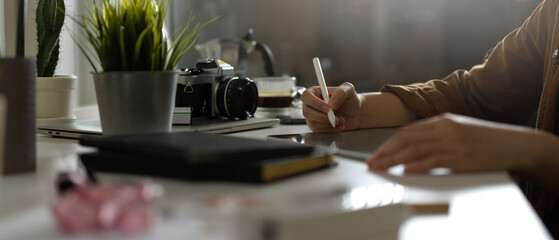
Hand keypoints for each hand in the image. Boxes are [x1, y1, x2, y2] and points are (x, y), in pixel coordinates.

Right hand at [301, 82, 361, 131]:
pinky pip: (319, 131)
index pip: (306, 96)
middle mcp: (310, 104)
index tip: (328, 108)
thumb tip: (331, 104)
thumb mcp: (349, 89)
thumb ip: (341, 92)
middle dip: (322, 117)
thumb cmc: (350, 100)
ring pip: (313, 123)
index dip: (315, 103)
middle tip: (335, 117)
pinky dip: (331, 129)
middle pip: (306, 112)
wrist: (355, 114)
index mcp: (315, 92)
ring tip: (341, 120)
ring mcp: (312, 116)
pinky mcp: (316, 127)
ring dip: (329, 123)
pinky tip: (339, 125)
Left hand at [367, 113, 548, 173]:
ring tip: (380, 167)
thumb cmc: (486, 140)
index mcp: (442, 121)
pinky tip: (405, 170)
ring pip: (415, 150)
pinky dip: (417, 166)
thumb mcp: (458, 130)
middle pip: (407, 140)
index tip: (376, 154)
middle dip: (385, 152)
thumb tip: (413, 145)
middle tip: (371, 163)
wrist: (515, 144)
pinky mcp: (461, 157)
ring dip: (394, 160)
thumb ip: (436, 135)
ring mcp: (453, 143)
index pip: (408, 132)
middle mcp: (444, 129)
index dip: (389, 143)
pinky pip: (434, 161)